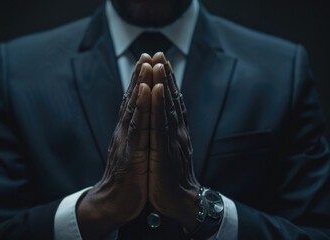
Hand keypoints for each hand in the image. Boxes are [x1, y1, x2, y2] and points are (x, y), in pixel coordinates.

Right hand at [77, 54, 152, 238]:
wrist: (114, 202)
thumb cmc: (127, 178)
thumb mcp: (133, 153)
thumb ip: (136, 137)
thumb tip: (141, 122)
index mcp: (128, 132)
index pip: (134, 102)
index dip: (141, 82)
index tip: (148, 62)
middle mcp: (124, 131)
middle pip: (133, 99)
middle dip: (140, 75)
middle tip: (147, 53)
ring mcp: (126, 140)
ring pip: (134, 107)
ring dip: (141, 83)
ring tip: (147, 63)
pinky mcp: (130, 151)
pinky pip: (137, 125)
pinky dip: (142, 106)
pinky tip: (146, 90)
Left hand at [149, 53, 199, 230]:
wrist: (181, 202)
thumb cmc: (173, 177)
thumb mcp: (171, 152)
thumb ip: (170, 135)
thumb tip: (167, 120)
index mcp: (176, 132)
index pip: (172, 103)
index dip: (168, 82)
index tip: (161, 62)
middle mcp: (177, 132)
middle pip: (171, 100)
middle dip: (165, 76)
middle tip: (160, 53)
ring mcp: (172, 140)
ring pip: (167, 107)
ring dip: (163, 84)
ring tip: (159, 63)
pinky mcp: (165, 151)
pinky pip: (161, 125)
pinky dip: (160, 106)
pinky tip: (158, 90)